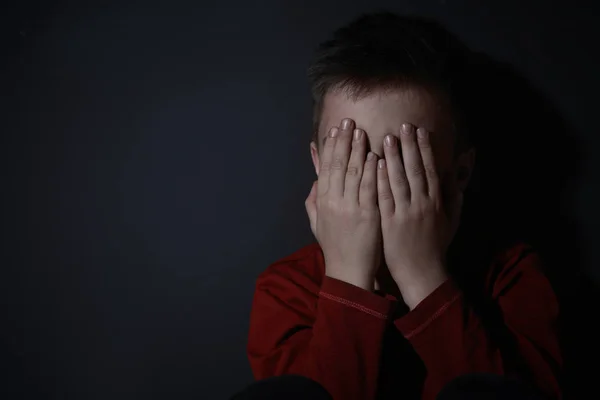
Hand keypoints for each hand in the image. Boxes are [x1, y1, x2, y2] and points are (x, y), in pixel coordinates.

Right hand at [305, 118, 382, 290]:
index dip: (330, 147)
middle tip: (348, 121)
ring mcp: (351, 207)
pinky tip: (375, 155)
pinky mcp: (368, 215)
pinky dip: (371, 170)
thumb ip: (313, 202)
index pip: (326, 168)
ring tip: (361, 130)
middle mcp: (334, 201)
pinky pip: (369, 187)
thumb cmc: (334, 247)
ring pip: (353, 172)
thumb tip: (314, 182)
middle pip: (338, 165)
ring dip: (357, 149)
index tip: (334, 130)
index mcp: (322, 202)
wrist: (348, 271)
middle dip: (343, 141)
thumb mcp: (317, 224)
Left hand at [377, 123, 462, 308]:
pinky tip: (376, 164)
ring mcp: (406, 212)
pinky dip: (381, 179)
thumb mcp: (452, 220)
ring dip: (394, 157)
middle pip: (415, 169)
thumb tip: (457, 173)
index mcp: (437, 201)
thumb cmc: (436, 245)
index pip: (430, 169)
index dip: (425, 149)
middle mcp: (422, 204)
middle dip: (409, 146)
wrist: (422, 272)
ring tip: (387, 138)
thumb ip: (455, 195)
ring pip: (399, 180)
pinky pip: (385, 197)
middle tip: (403, 126)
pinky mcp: (390, 222)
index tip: (420, 130)